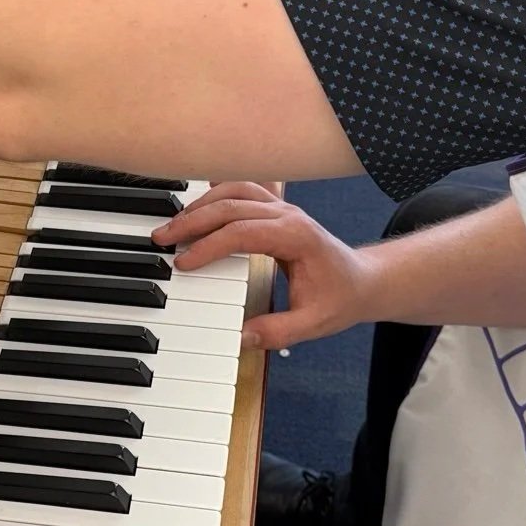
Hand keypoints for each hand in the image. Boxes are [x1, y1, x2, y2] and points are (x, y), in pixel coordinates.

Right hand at [153, 182, 376, 350]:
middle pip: (231, 205)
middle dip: (192, 221)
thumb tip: (241, 337)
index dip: (208, 246)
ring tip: (174, 225)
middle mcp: (287, 214)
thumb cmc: (341, 297)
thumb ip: (279, 331)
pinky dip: (217, 191)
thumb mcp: (315, 323)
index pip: (241, 232)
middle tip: (162, 238)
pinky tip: (199, 201)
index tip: (183, 264)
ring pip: (234, 191)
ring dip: (201, 205)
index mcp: (296, 236)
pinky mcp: (277, 209)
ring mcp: (282, 207)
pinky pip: (243, 189)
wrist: (363, 280)